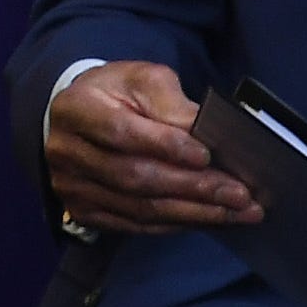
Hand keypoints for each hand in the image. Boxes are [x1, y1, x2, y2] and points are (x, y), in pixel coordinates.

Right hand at [43, 60, 261, 233]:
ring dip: (193, 212)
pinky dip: (177, 224)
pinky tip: (209, 219)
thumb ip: (172, 105)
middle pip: (133, 177)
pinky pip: (137, 225)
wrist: (80, 116)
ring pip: (139, 208)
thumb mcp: (142, 81)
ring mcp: (73, 187)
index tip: (207, 156)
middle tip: (240, 194)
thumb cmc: (117, 94)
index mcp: (77, 108)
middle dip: (192, 188)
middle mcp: (66, 151)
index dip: (164, 146)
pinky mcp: (85, 212)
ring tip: (237, 212)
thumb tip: (209, 139)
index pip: (121, 132)